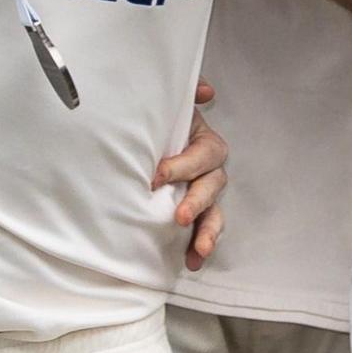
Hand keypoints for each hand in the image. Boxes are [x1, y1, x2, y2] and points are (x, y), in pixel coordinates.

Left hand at [158, 81, 228, 270]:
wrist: (137, 142)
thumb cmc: (156, 125)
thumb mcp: (169, 105)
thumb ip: (187, 92)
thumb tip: (207, 90)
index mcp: (204, 143)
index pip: (204, 154)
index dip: (185, 165)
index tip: (158, 175)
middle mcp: (208, 171)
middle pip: (213, 187)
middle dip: (198, 202)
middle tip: (179, 216)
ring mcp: (201, 195)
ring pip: (214, 213)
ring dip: (208, 232)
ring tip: (199, 250)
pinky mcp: (191, 215)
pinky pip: (201, 231)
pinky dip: (197, 247)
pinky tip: (191, 262)